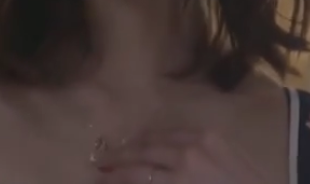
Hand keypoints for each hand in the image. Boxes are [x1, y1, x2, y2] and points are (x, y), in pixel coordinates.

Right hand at [92, 129, 269, 183]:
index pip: (133, 175)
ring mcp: (199, 141)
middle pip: (140, 154)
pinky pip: (176, 131)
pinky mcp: (213, 135)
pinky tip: (149, 140)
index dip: (112, 178)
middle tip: (100, 162)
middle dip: (116, 158)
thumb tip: (133, 181)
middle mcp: (184, 156)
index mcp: (178, 180)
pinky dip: (158, 136)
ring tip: (119, 150)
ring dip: (134, 144)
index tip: (96, 179)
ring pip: (156, 138)